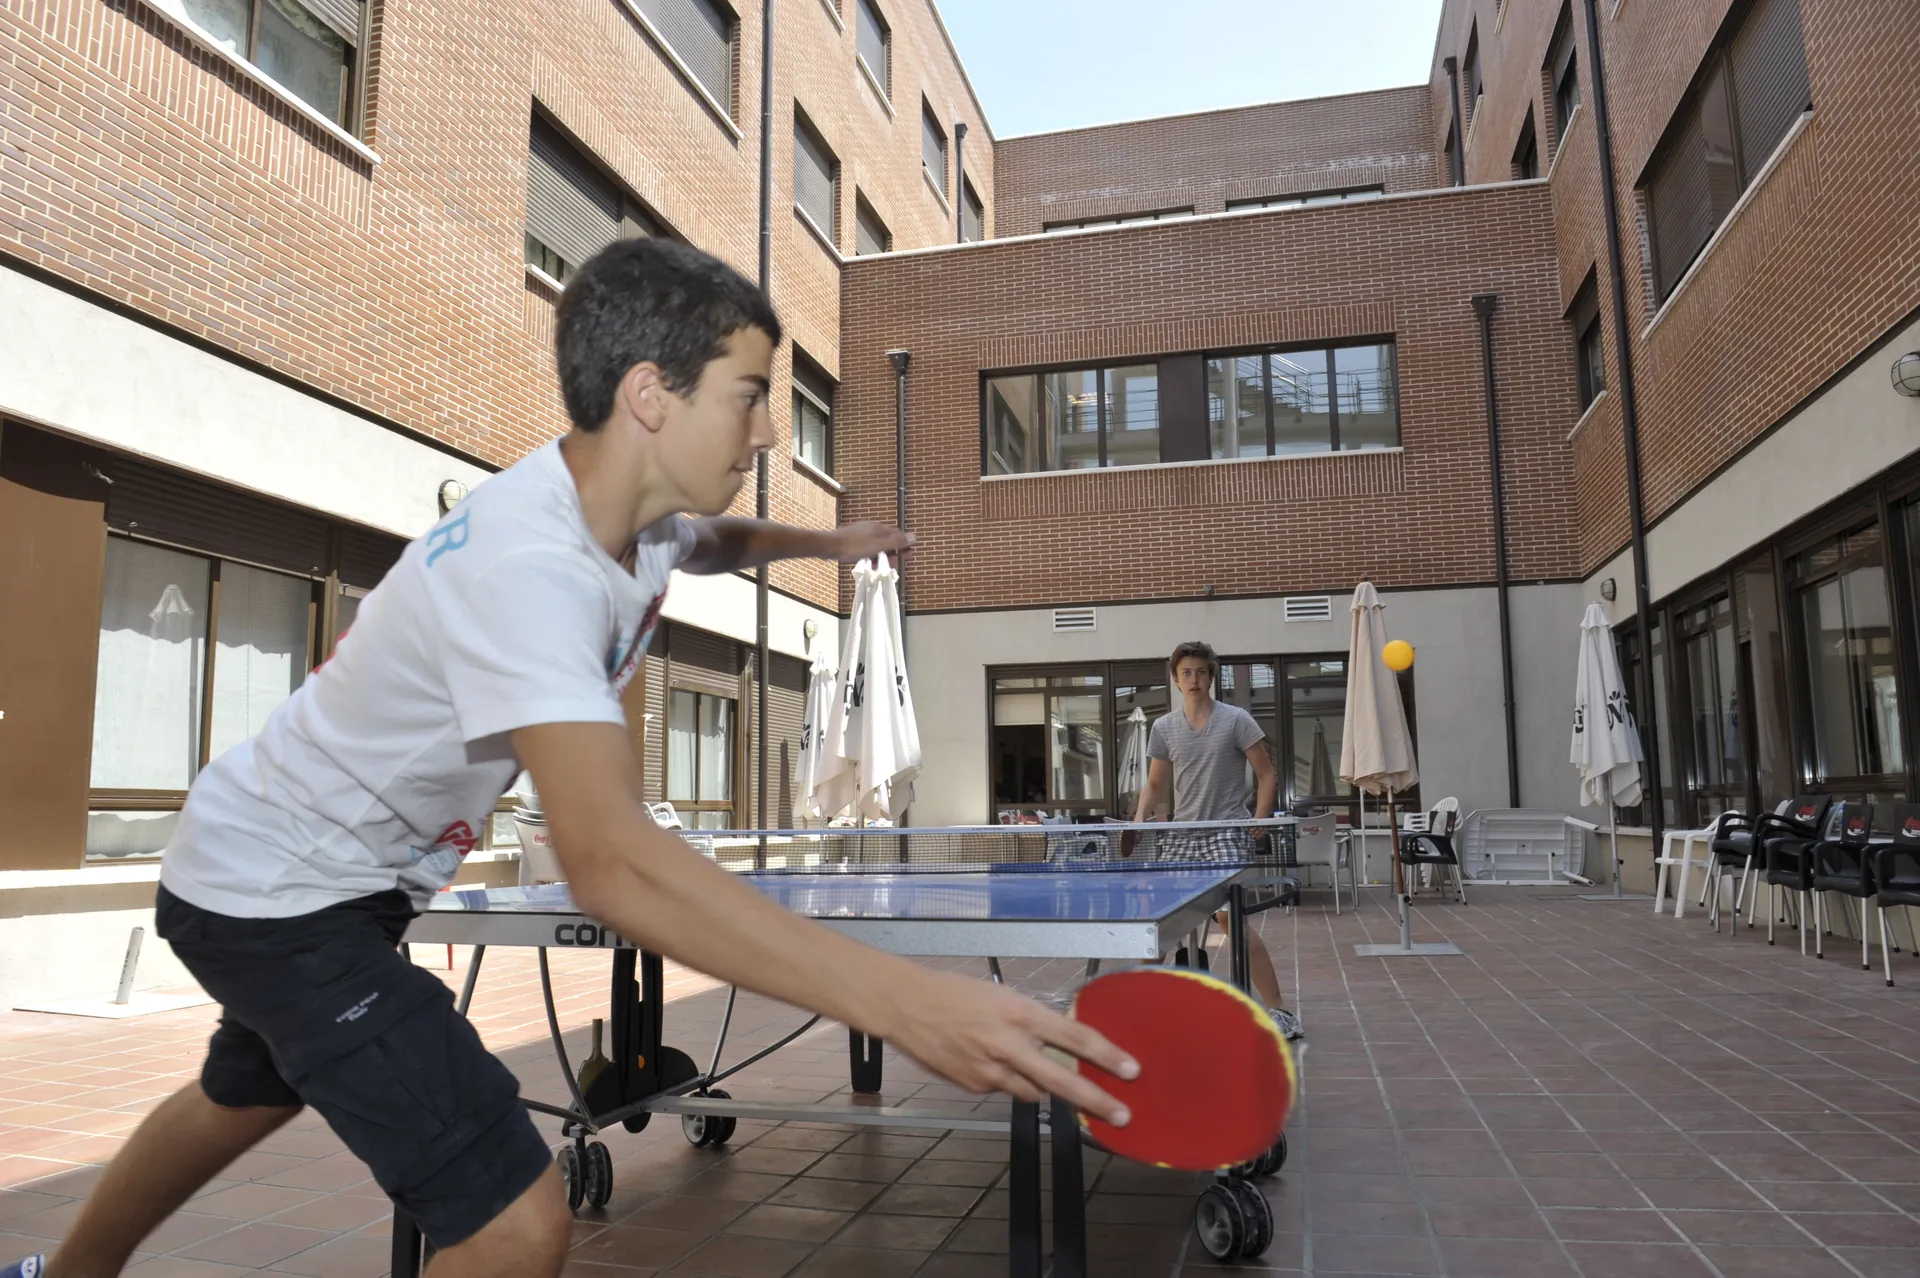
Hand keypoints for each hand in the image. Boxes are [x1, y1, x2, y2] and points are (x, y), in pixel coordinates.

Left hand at [830, 522, 914, 563]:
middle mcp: (872, 528)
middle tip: (895, 565)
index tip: (909, 557)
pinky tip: (867, 563)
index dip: (905, 545)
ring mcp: (861, 532)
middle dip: (893, 552)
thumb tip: (914, 536)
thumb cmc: (854, 547)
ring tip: (880, 568)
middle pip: (888, 539)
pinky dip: (871, 555)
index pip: (898, 535)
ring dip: (882, 556)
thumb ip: (896, 542)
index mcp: (879, 528)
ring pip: (877, 544)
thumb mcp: (878, 546)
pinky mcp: (852, 539)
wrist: (829, 545)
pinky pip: (867, 547)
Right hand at [878, 970, 1136, 1123]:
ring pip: (1034, 1091)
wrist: (906, 1007)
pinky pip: (1005, 1090)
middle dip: (1096, 1099)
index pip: (1073, 1037)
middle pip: (1062, 1080)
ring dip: (1042, 1085)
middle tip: (1121, 1114)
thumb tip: (1063, 1040)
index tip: (1130, 1070)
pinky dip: (1008, 1081)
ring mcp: (990, 1070)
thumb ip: (1032, 1019)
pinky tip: (989, 1062)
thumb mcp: (1001, 995)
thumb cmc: (954, 993)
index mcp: (1019, 1012)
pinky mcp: (974, 1086)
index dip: (1106, 1055)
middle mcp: (1008, 1043)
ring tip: (1025, 1065)